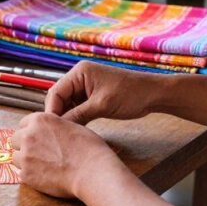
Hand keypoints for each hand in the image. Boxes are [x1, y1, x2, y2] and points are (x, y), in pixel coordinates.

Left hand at [10, 112, 119, 197]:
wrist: (92, 171)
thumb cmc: (88, 149)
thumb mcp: (71, 126)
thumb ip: (53, 127)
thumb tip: (49, 132)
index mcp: (40, 120)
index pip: (23, 124)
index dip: (31, 132)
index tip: (37, 139)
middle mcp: (28, 136)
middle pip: (15, 139)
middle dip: (24, 145)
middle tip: (38, 153)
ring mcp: (25, 156)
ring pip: (15, 157)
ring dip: (25, 161)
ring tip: (42, 165)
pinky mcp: (26, 175)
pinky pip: (20, 173)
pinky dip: (30, 174)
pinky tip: (44, 175)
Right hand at [45, 61, 159, 123]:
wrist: (154, 94)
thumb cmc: (131, 95)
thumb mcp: (102, 106)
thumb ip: (78, 115)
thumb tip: (59, 128)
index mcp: (79, 72)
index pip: (56, 92)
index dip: (52, 111)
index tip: (53, 130)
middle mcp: (79, 77)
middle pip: (59, 98)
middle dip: (59, 115)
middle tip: (59, 134)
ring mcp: (85, 86)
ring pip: (67, 104)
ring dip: (68, 118)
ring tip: (68, 134)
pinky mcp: (91, 96)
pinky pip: (77, 107)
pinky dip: (76, 118)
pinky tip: (77, 129)